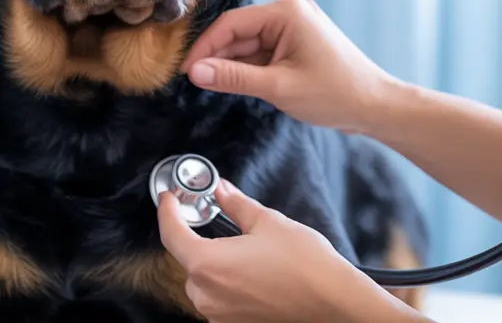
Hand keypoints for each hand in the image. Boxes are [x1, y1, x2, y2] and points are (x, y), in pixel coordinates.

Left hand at [157, 181, 425, 322]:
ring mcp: (220, 314)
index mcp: (207, 265)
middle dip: (197, 237)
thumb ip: (236, 205)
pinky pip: (218, 297)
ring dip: (212, 261)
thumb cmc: (306, 267)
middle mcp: (207, 294)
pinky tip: (249, 269)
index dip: (167, 212)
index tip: (169, 201)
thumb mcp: (268, 223)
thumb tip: (222, 191)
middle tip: (209, 217)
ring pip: (202, 280)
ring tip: (240, 246)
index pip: (171, 235)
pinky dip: (226, 280)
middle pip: (188, 259)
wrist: (334, 303)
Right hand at [181, 0, 396, 132]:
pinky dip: (249, 67)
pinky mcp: (298, 44)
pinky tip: (235, 83)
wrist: (376, 107)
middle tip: (192, 81)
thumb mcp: (278, 87)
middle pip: (239, 32)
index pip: (232, 24)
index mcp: (286, 12)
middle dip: (216, 55)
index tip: (185, 70)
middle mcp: (289, 13)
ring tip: (211, 85)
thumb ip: (233, 77)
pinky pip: (264, 52)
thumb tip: (195, 72)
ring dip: (232, 63)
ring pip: (249, 44)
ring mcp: (295, 28)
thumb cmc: (335, 94)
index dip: (205, 47)